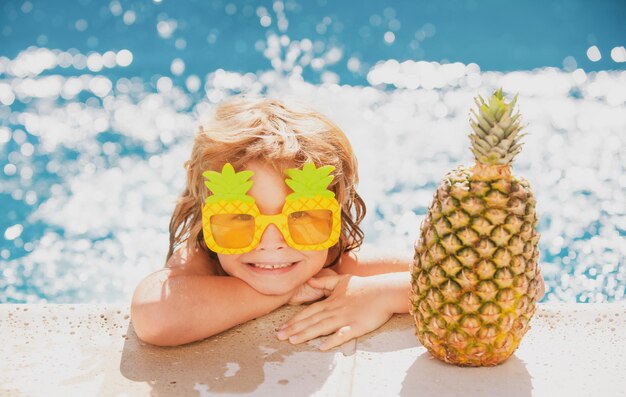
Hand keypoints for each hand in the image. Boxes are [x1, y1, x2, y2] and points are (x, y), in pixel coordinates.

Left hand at [277, 274, 393, 349]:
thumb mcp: (342, 280)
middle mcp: (334, 310)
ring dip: (306, 334)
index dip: (295, 320)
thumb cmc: (364, 286)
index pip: (309, 312)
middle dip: (294, 329)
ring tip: (293, 341)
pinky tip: (322, 347)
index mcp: (331, 301)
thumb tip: (310, 281)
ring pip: (322, 327)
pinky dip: (332, 340)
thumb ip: (325, 282)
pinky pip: (342, 334)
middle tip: (279, 337)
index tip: (282, 327)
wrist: (384, 291)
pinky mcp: (356, 326)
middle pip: (311, 320)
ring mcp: (345, 318)